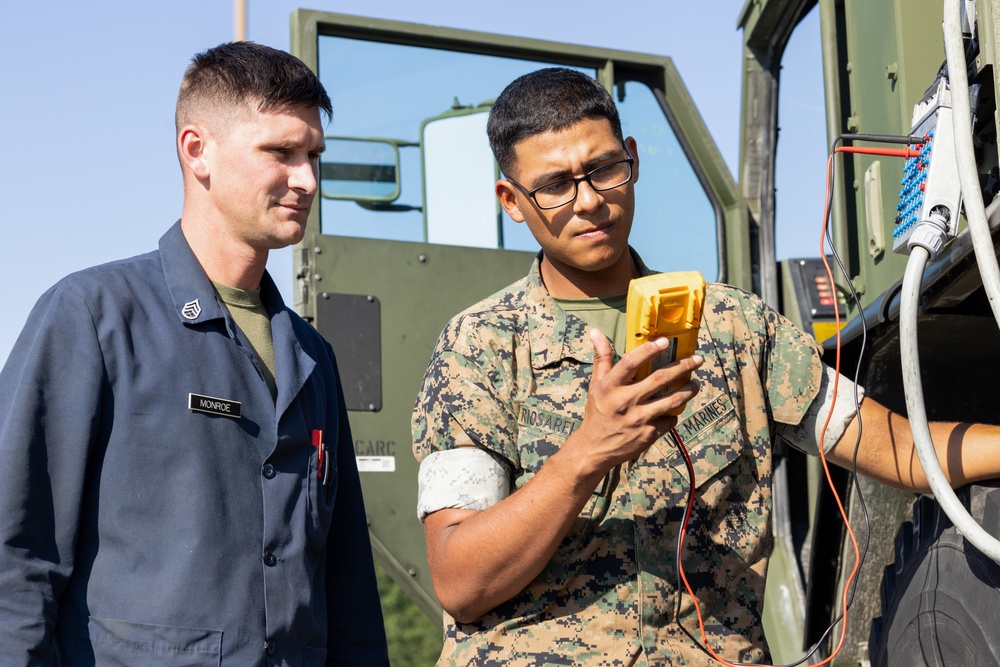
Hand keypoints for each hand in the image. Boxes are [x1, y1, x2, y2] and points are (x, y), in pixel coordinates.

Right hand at [566, 329, 702, 477]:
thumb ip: (602, 358)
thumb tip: (596, 331)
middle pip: (660, 379)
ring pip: (672, 400)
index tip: (665, 341)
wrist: (594, 448)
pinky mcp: (648, 434)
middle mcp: (624, 401)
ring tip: (695, 383)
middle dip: (683, 367)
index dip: (649, 350)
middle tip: (698, 359)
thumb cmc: (597, 412)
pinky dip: (673, 413)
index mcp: (610, 386)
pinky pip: (669, 420)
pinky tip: (674, 409)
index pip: (631, 362)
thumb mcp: (595, 384)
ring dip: (688, 390)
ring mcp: (638, 419)